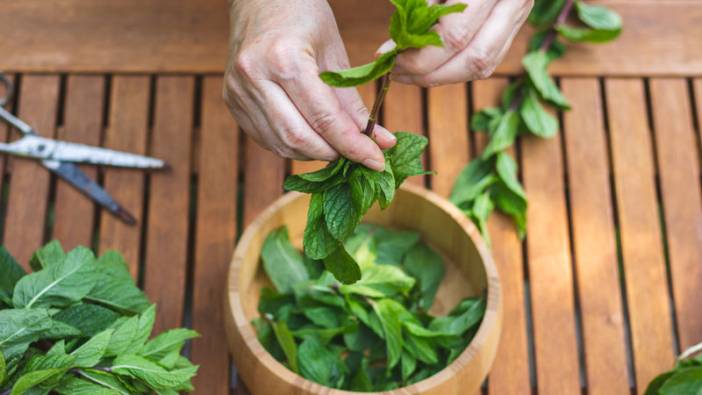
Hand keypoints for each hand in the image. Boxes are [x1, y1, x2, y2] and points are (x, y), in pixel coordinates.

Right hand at [223, 0, 395, 170]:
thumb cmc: (303, 16)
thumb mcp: (336, 54)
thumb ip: (353, 104)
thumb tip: (381, 141)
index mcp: (284, 59)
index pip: (324, 119)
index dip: (353, 146)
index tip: (376, 161)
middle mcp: (254, 77)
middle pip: (299, 137)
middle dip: (333, 153)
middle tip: (357, 154)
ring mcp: (238, 91)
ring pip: (281, 143)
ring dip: (313, 153)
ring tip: (335, 146)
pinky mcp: (232, 102)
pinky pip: (266, 138)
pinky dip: (292, 145)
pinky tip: (310, 137)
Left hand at [382, 0, 533, 86]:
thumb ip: (419, 6)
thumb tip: (394, 48)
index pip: (456, 35)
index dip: (420, 55)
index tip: (391, 56)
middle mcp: (513, 1)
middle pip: (474, 57)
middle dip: (430, 73)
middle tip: (397, 72)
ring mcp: (518, 13)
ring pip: (484, 64)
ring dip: (442, 77)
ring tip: (409, 74)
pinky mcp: (515, 24)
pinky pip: (489, 61)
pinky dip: (457, 69)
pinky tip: (431, 67)